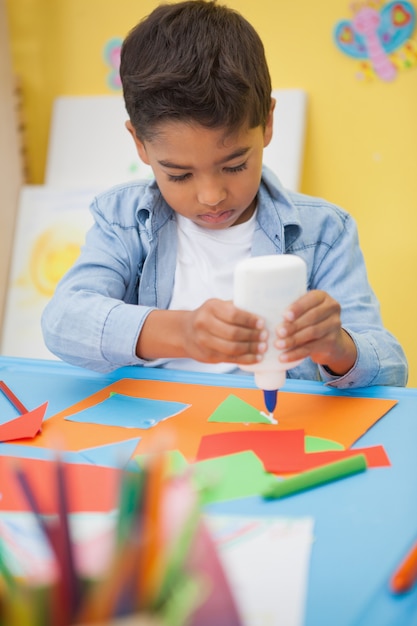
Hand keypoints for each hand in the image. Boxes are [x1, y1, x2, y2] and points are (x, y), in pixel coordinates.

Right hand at [137, 299, 266, 363]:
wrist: (185, 332)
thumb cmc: (208, 316)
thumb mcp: (218, 306)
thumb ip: (235, 307)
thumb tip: (262, 308)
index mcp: (210, 308)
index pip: (233, 314)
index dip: (249, 320)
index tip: (262, 323)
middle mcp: (204, 324)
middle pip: (233, 333)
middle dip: (252, 336)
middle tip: (265, 336)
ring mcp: (204, 342)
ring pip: (232, 348)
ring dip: (250, 349)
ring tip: (263, 348)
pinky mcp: (207, 356)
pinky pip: (230, 359)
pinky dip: (246, 359)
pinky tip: (256, 357)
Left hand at [275, 290, 356, 374]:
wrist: (331, 341)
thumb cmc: (309, 321)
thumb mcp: (305, 310)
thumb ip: (292, 309)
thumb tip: (268, 314)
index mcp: (323, 297)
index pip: (311, 299)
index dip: (298, 307)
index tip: (284, 316)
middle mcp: (332, 309)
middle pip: (312, 317)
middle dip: (293, 325)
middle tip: (278, 332)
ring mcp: (334, 326)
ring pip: (312, 333)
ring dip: (293, 340)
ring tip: (278, 344)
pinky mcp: (332, 342)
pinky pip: (311, 348)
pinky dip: (295, 354)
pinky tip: (283, 357)